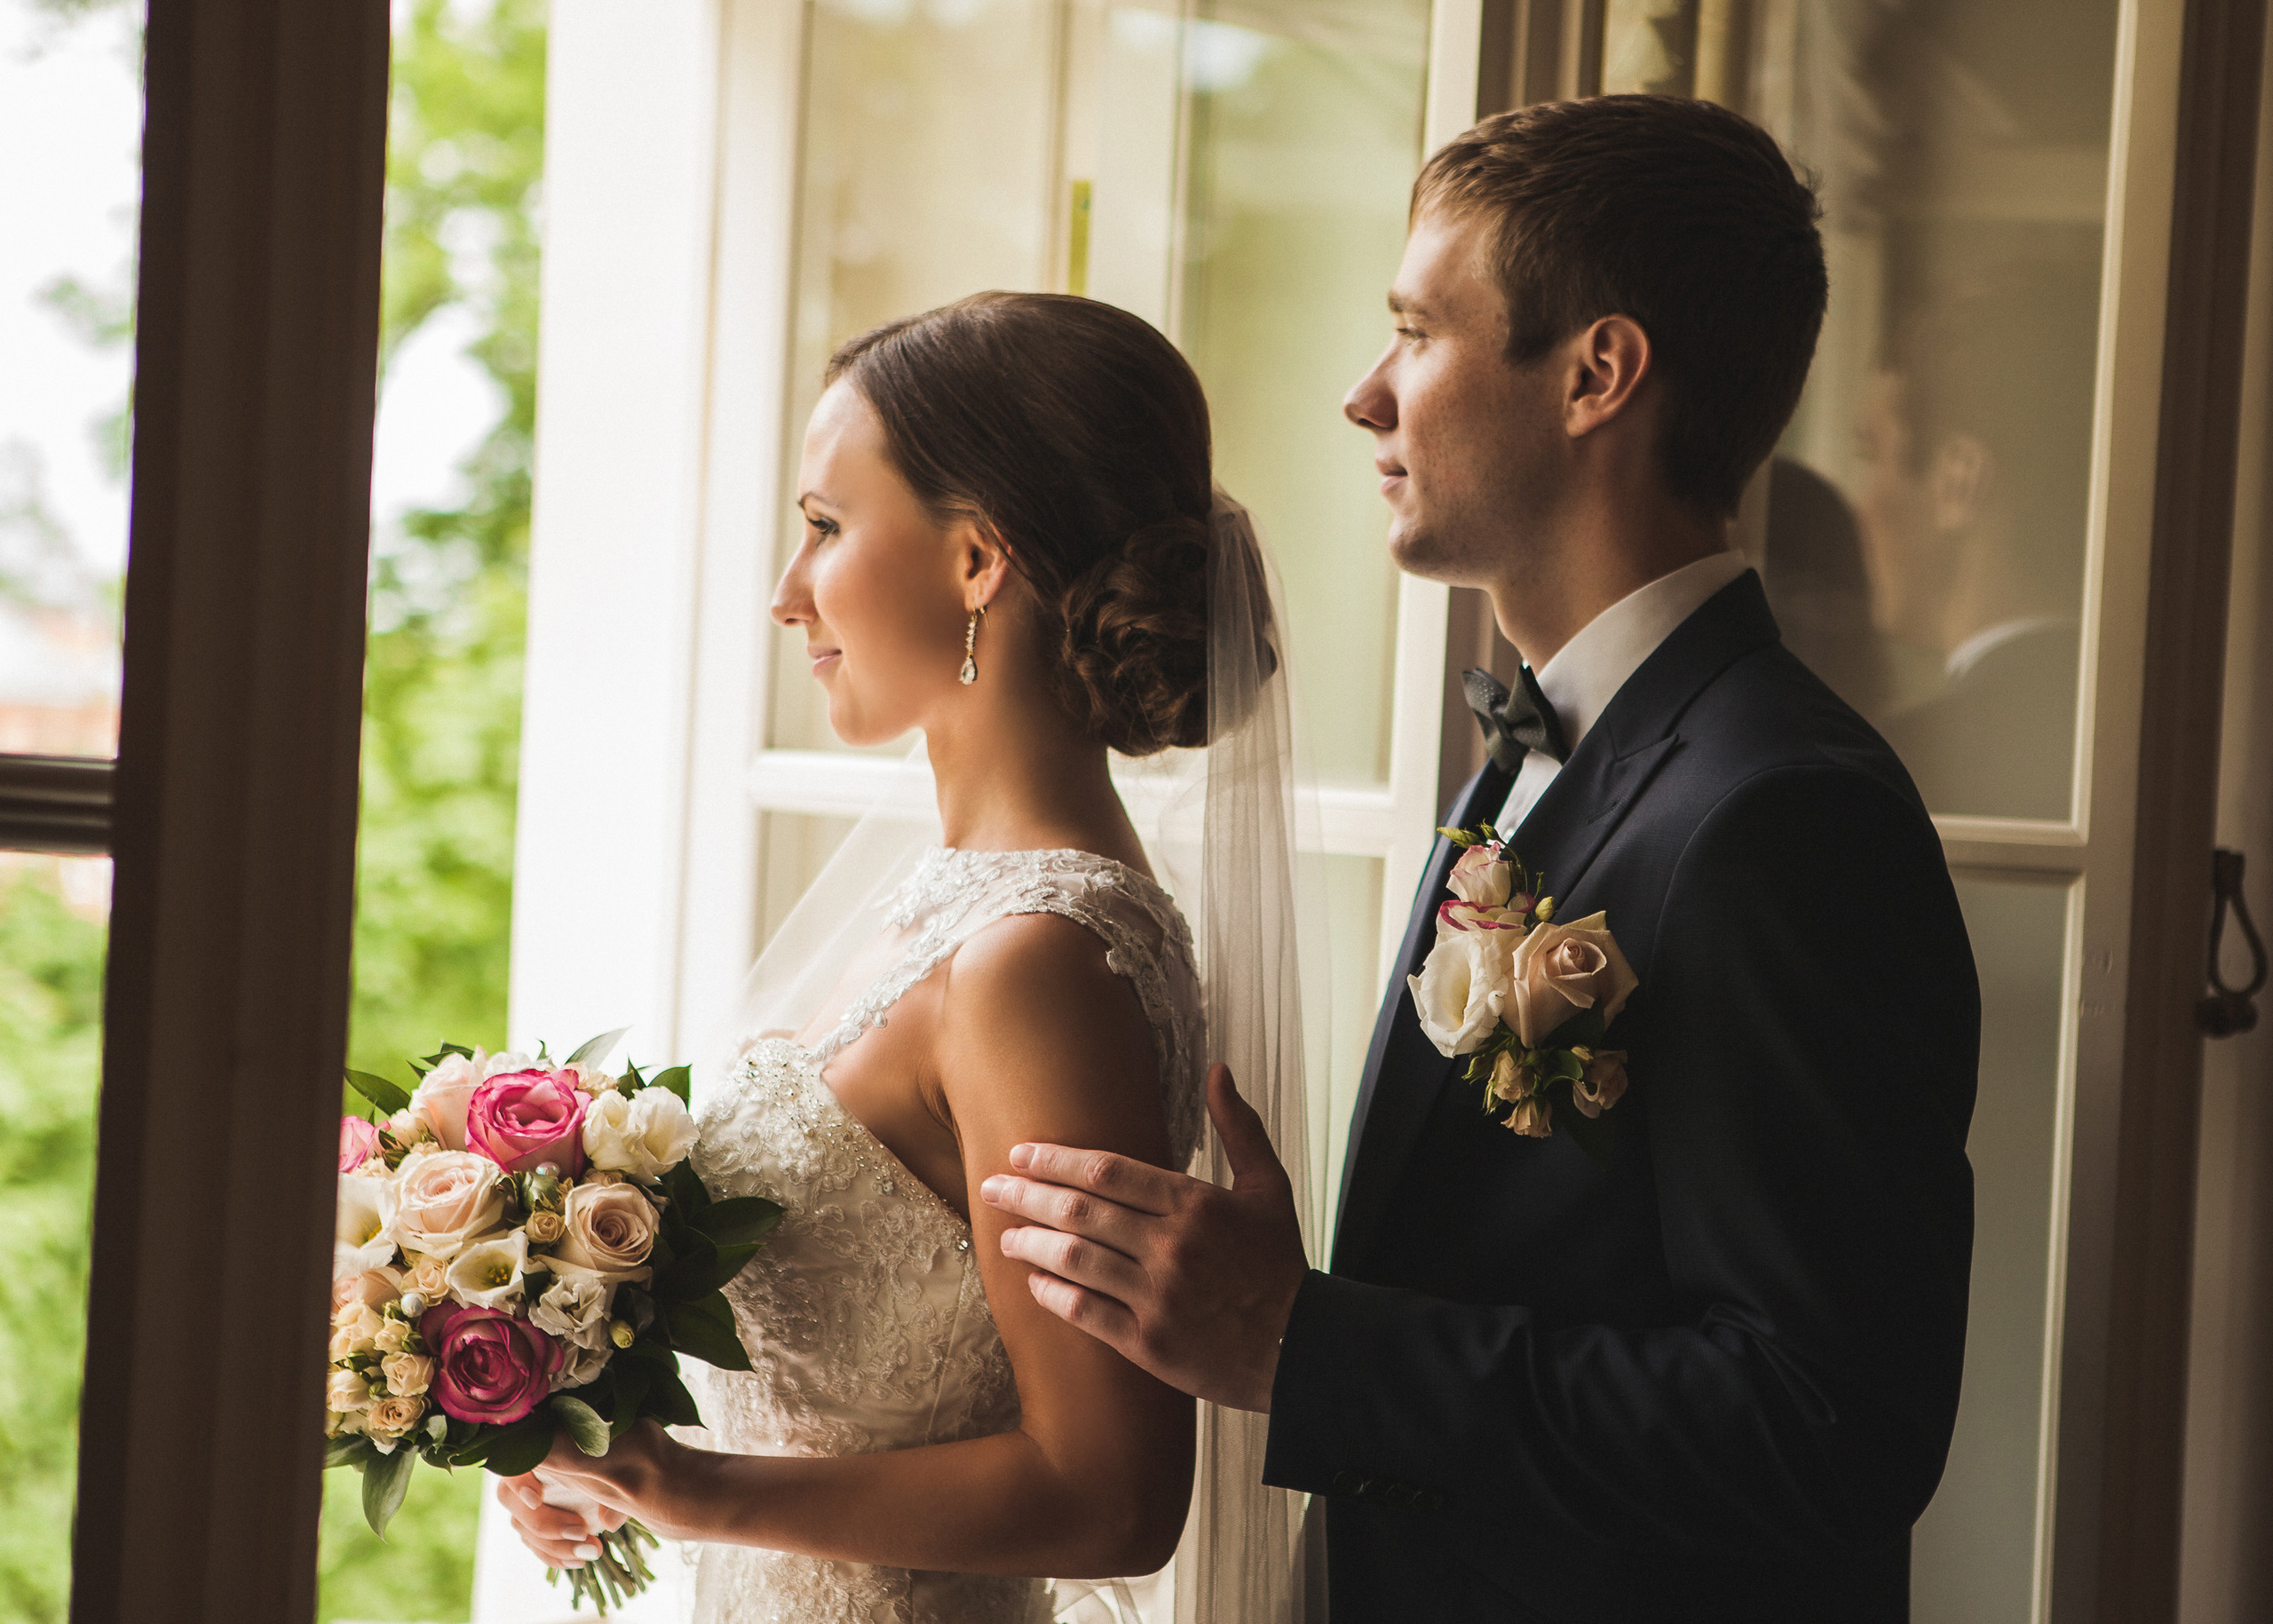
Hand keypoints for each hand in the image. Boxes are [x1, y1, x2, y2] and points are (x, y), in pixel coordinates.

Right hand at [494, 1421, 674, 1565]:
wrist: (644, 1466)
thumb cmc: (630, 1447)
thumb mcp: (628, 1449)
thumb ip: (613, 1478)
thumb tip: (607, 1522)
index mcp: (548, 1440)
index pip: (515, 1454)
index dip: (519, 1478)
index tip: (537, 1499)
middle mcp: (532, 1466)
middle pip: (510, 1497)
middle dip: (545, 1522)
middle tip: (583, 1531)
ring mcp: (532, 1496)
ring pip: (522, 1525)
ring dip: (554, 1544)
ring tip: (592, 1552)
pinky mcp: (541, 1521)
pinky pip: (535, 1543)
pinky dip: (555, 1554)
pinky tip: (579, 1561)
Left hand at [983, 1063, 1307, 1411]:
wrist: (1302, 1348)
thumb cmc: (1280, 1265)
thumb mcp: (1268, 1187)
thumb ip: (1238, 1127)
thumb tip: (1219, 1070)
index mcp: (1195, 1204)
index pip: (1107, 1171)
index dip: (1055, 1160)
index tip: (1021, 1154)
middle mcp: (1171, 1247)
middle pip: (1080, 1211)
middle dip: (1028, 1196)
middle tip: (991, 1187)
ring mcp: (1158, 1297)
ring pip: (1075, 1261)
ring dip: (1031, 1245)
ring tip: (1006, 1236)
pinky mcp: (1149, 1344)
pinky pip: (1087, 1313)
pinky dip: (1054, 1295)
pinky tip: (1035, 1283)